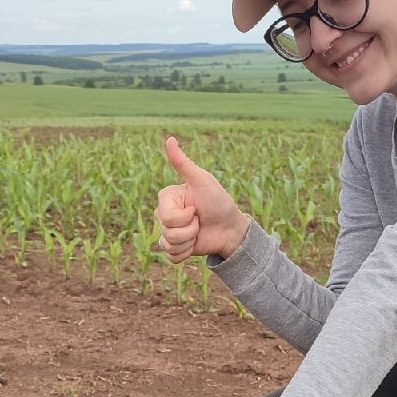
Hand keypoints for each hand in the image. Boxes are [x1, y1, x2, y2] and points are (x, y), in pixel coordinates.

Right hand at [155, 136, 250, 262]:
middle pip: (165, 232)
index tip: (196, 208)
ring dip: (188, 242)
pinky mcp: (175, 248)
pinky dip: (185, 254)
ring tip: (199, 231)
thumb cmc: (218, 201)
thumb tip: (169, 139)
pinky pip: (170, 257)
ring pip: (167, 245)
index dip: (184, 217)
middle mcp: (164, 214)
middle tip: (199, 220)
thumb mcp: (202, 181)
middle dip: (188, 231)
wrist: (231, 228)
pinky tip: (195, 245)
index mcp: (167, 198)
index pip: (165, 216)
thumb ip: (183, 163)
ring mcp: (169, 232)